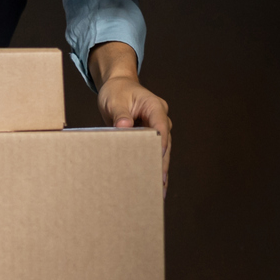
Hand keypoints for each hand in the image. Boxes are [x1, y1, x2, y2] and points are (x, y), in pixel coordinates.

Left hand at [90, 42, 170, 190]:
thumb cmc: (116, 91)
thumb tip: (124, 127)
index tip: (159, 159)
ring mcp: (156, 128)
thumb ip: (120, 114)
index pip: (161, 126)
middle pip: (165, 143)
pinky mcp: (150, 137)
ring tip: (159, 192)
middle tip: (160, 185)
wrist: (117, 87)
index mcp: (155, 106)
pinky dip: (152, 166)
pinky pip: (153, 153)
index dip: (161, 143)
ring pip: (162, 152)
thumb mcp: (115, 100)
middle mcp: (160, 119)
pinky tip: (152, 184)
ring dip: (160, 170)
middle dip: (162, 164)